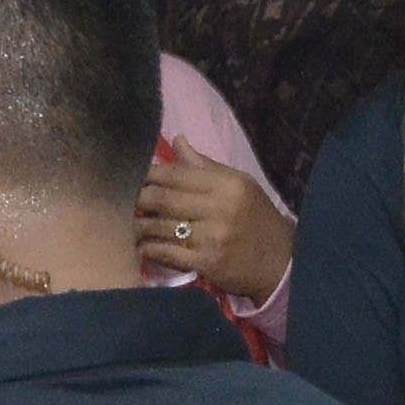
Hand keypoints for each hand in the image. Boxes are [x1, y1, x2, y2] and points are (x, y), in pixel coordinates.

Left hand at [136, 138, 295, 303]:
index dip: (149, 174)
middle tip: (124, 201)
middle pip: (163, 198)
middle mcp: (219, 208)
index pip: (176, 173)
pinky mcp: (205, 263)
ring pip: (160, 226)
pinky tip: (141, 247)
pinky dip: (148, 249)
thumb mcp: (240, 186)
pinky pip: (166, 253)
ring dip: (138, 225)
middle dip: (138, 199)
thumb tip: (177, 141)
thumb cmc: (257, 220)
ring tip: (128, 224)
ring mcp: (211, 237)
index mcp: (227, 184)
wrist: (281, 264)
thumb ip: (205, 166)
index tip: (134, 177)